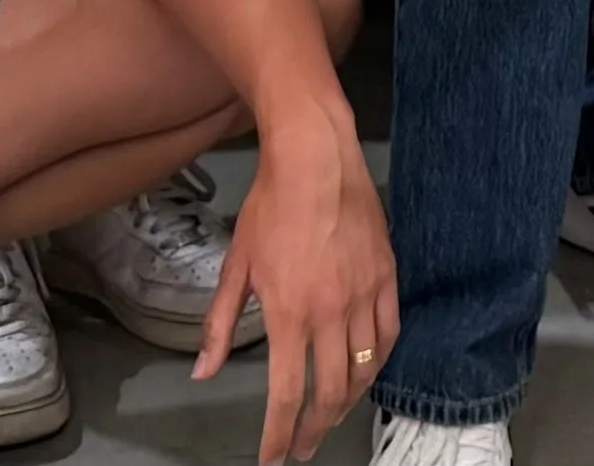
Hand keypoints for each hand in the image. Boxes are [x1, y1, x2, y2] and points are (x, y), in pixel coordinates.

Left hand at [206, 132, 393, 464]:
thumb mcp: (237, 266)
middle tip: (302, 447)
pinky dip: (378, 363)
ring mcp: (365, 296)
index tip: (274, 458)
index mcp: (290, 314)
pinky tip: (366, 374)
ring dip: (347, 403)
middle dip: (314, 429)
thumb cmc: (270, 207)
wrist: (316, 158)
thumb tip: (204, 372)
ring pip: (364, 370)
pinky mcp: (387, 278)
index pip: (288, 394)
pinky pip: (389, 335)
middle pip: (330, 392)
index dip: (280, 435)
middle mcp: (332, 313)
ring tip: (330, 418)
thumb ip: (221, 325)